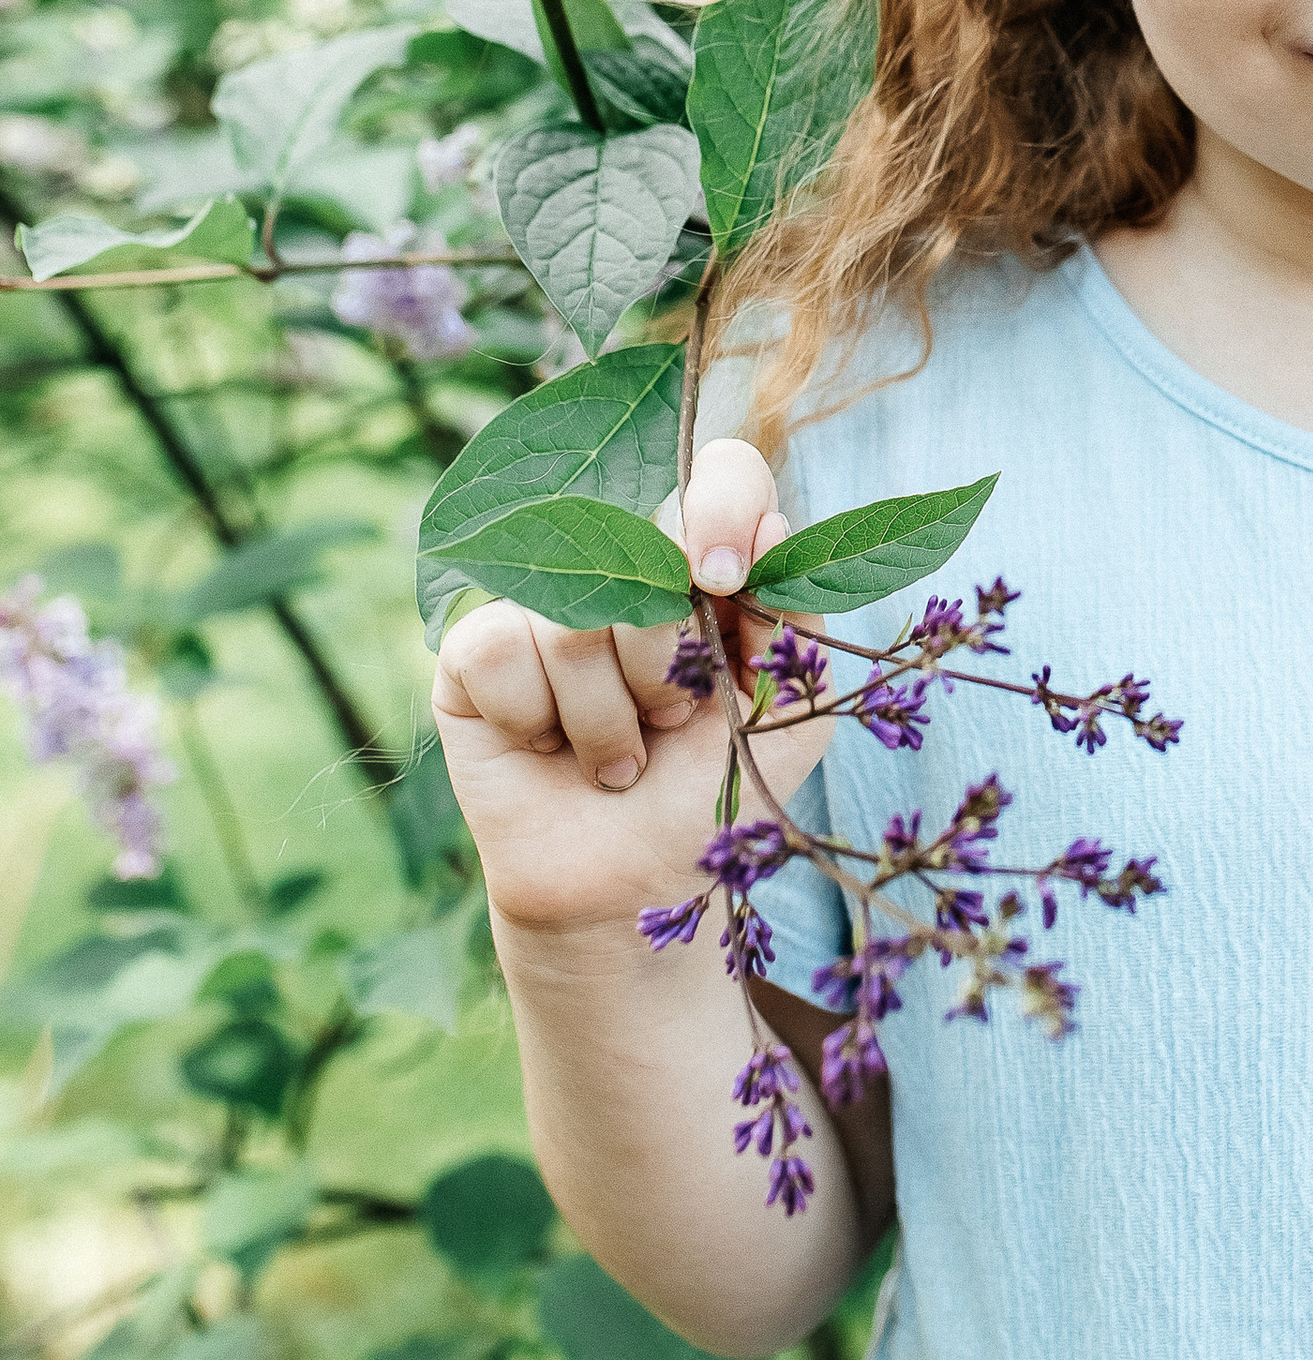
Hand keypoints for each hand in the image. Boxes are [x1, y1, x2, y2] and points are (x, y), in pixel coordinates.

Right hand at [432, 439, 837, 941]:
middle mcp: (622, 565)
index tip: (725, 580)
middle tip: (673, 720)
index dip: (720, 507)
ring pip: (572, 621)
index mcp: (706, 564)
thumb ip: (792, 616)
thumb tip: (769, 528)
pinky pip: (498, 647)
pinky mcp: (474, 653)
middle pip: (641, 546)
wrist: (635, 887)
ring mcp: (541, 603)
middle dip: (668, 659)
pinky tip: (548, 750)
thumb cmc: (716, 793)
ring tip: (619, 760)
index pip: (722, 471)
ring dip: (609, 718)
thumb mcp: (789, 710)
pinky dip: (535, 720)